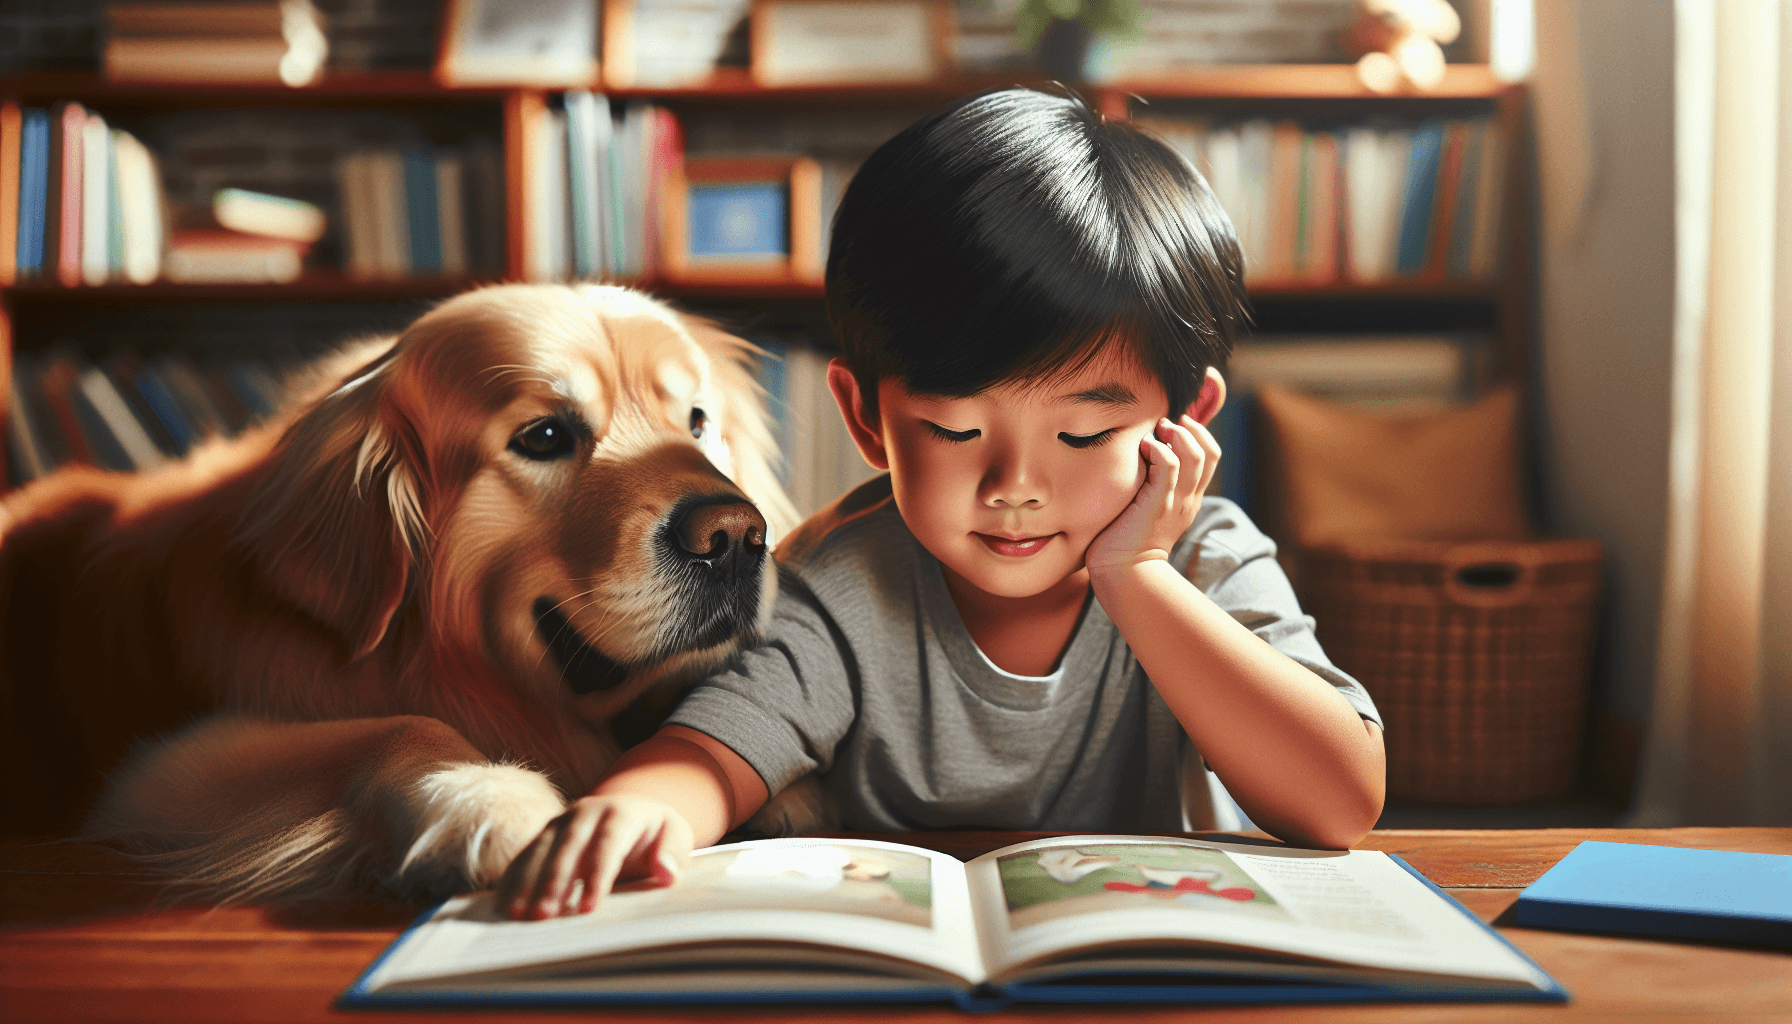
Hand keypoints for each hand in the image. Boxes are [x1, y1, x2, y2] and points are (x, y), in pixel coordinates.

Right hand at [496, 794, 692, 919]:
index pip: (607, 845)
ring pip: (541, 850)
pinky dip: (514, 878)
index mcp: (621, 812)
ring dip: (527, 882)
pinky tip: (503, 903)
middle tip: (543, 916)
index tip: (587, 908)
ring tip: (516, 914)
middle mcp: (587, 811)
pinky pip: (526, 854)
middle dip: (553, 882)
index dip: (597, 876)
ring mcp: (563, 820)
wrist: (634, 809)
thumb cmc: (657, 832)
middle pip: (568, 847)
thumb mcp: (676, 836)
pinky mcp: (547, 832)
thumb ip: (673, 853)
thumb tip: (666, 872)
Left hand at [1084, 415, 1218, 575]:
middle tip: (1168, 423)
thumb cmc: (1126, 538)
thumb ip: (1152, 485)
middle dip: (1191, 429)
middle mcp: (1189, 499)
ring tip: (1159, 429)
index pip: (1210, 458)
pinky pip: (1169, 466)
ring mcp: (1176, 502)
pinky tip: (1143, 446)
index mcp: (1189, 499)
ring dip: (1177, 435)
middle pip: (1209, 453)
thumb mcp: (1148, 506)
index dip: (1199, 434)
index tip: (1177, 425)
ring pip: (1194, 456)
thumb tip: (1142, 454)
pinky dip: (1158, 449)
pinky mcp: (1158, 504)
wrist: (1123, 571)